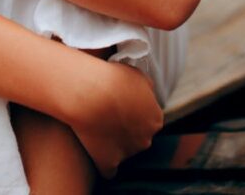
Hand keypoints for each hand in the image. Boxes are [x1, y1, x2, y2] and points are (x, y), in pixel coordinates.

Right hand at [70, 62, 163, 177]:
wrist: (89, 93)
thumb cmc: (112, 79)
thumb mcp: (137, 75)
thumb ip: (146, 89)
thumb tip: (146, 94)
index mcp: (155, 118)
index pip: (148, 120)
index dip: (132, 112)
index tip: (118, 105)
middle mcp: (146, 138)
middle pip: (138, 137)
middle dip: (125, 129)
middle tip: (106, 115)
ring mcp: (128, 152)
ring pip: (124, 151)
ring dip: (113, 143)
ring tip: (96, 127)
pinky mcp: (109, 163)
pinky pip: (108, 169)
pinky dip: (103, 162)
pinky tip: (95, 150)